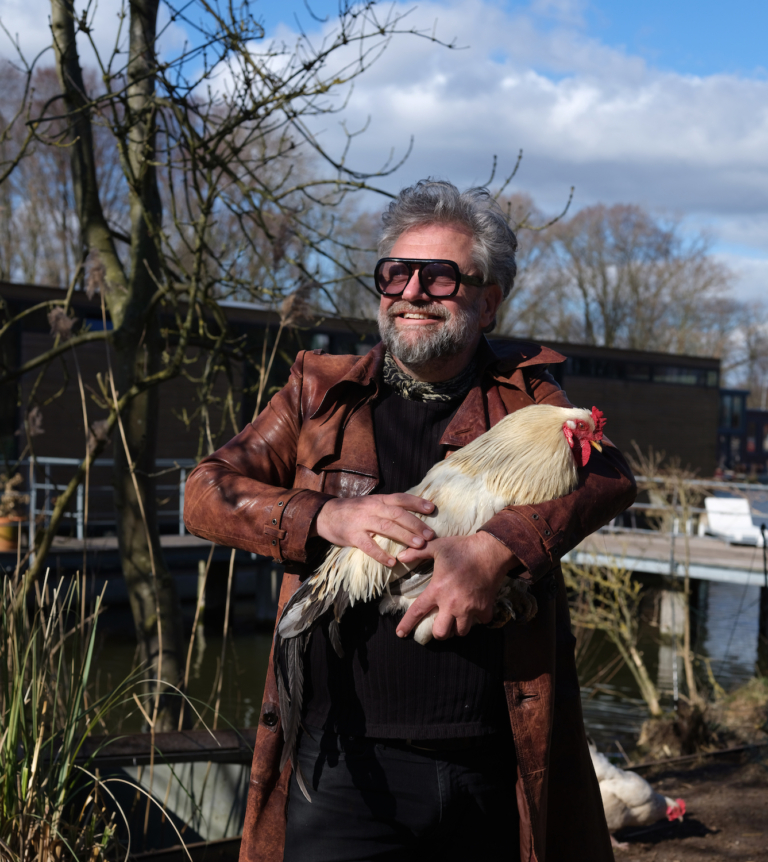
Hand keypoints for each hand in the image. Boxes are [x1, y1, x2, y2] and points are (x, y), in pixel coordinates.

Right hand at [313, 493, 434, 567]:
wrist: (325, 514)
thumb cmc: (354, 511)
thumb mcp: (371, 503)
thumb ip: (388, 507)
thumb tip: (413, 515)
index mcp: (378, 500)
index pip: (400, 498)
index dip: (416, 502)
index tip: (432, 508)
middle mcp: (372, 508)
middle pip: (397, 514)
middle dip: (415, 524)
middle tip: (430, 534)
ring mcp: (361, 521)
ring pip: (386, 527)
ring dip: (404, 535)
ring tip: (418, 545)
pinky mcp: (352, 535)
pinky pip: (368, 545)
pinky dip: (380, 554)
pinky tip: (392, 562)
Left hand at [395, 533, 515, 639]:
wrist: (490, 550)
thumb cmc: (462, 548)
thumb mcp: (437, 547)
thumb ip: (417, 552)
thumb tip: (400, 557)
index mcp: (437, 590)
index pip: (417, 611)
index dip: (407, 624)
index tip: (400, 634)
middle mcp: (451, 603)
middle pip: (441, 633)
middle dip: (439, 632)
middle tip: (441, 624)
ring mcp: (469, 608)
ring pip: (461, 632)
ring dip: (458, 628)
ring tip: (457, 620)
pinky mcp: (485, 608)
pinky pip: (481, 622)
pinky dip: (479, 619)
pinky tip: (476, 611)